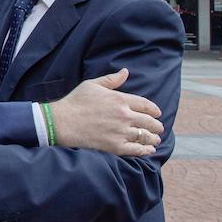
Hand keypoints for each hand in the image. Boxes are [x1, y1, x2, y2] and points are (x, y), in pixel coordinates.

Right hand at [48, 69, 163, 155]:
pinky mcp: (115, 147)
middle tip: (159, 128)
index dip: (154, 110)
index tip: (157, 113)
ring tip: (156, 139)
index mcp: (120, 99)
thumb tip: (125, 72)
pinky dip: (145, 150)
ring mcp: (120, 132)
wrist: (62, 122)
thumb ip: (112, 80)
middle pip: (149, 121)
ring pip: (145, 136)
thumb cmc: (75, 102)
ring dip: (153, 138)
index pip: (145, 105)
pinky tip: (149, 150)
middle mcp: (124, 115)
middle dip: (156, 125)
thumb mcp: (93, 85)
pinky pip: (136, 150)